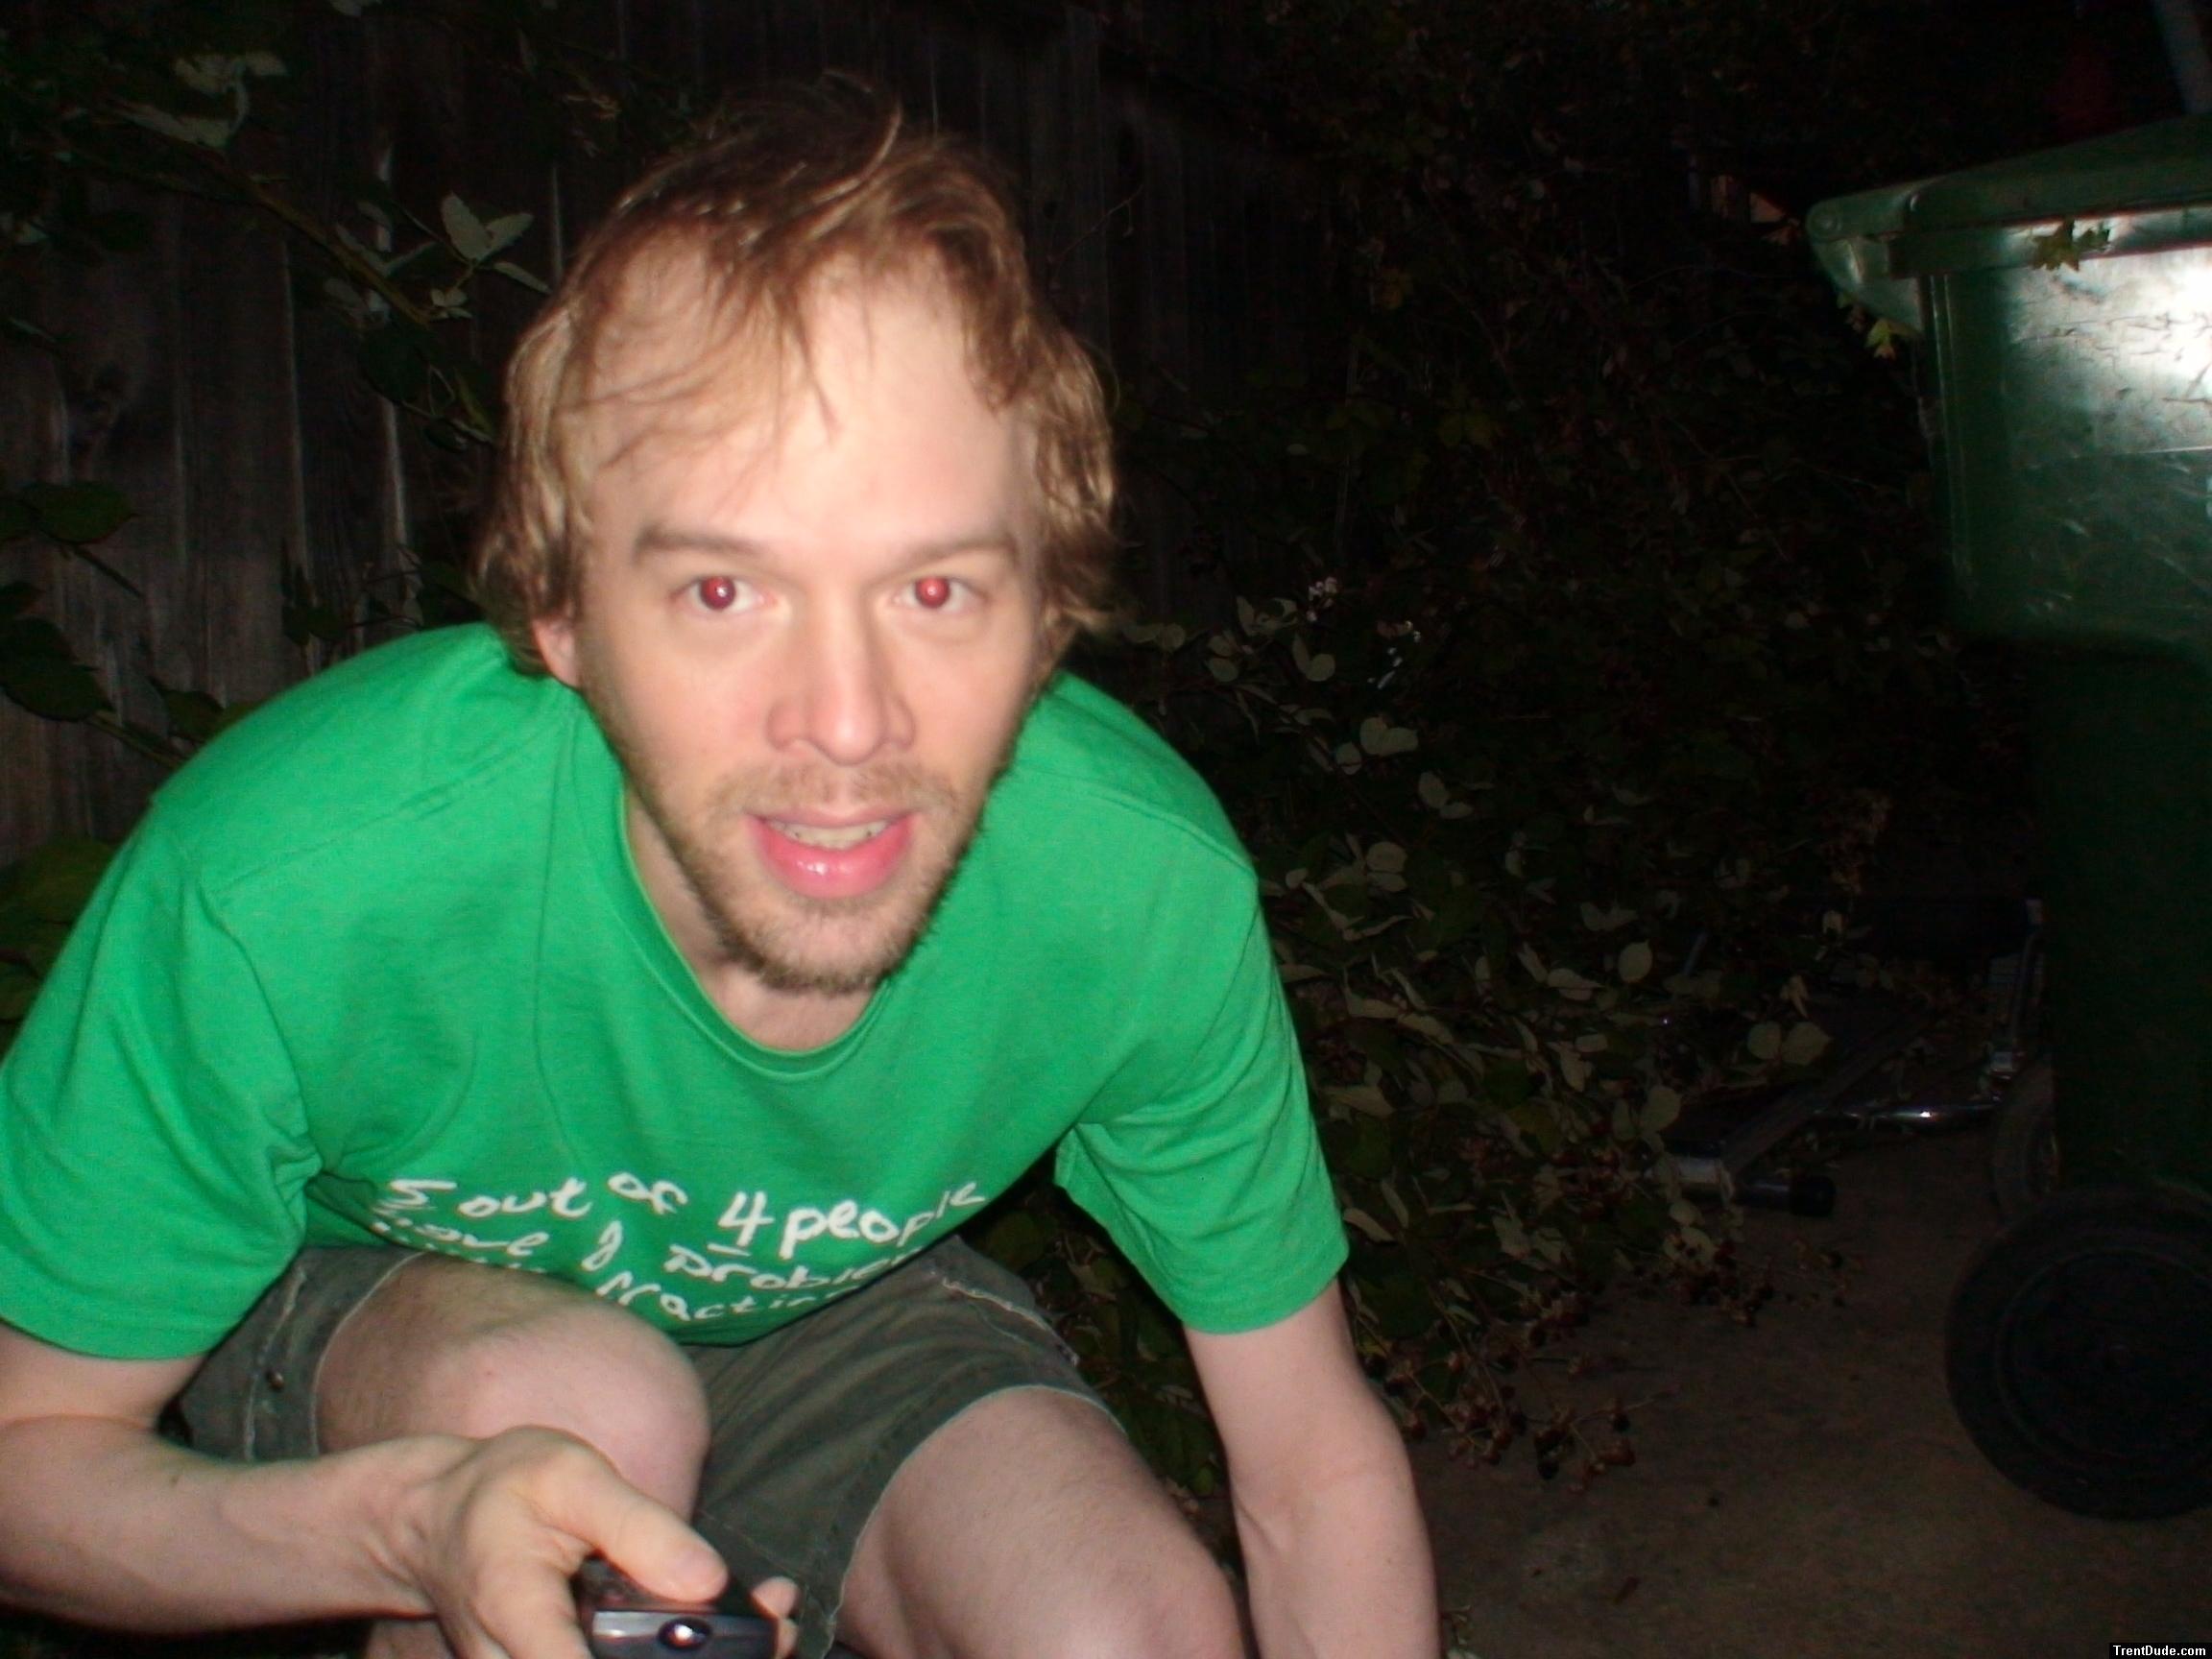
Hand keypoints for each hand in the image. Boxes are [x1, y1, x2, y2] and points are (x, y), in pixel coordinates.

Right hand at [384, 1426, 796, 1658]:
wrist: (437, 1517)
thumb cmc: (503, 1487)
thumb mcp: (572, 1477)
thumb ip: (637, 1527)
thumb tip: (708, 1581)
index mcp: (520, 1617)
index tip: (728, 1649)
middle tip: (781, 1632)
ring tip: (773, 1624)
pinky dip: (680, 1654)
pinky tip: (737, 1620)